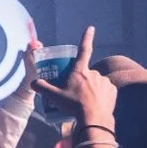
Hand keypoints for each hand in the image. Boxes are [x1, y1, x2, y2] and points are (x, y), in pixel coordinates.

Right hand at [31, 25, 118, 145]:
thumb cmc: (73, 105)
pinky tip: (94, 103)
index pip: (83, 50)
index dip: (86, 38)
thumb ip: (42, 88)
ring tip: (83, 101)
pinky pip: (104, 90)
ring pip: (95, 82)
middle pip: (85, 73)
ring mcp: (105, 82)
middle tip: (73, 93)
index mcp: (80, 71)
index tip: (91, 28)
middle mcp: (94, 73)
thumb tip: (33, 83)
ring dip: (89, 88)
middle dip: (79, 80)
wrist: (94, 119)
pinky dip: (99, 95)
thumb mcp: (54, 97)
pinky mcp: (112, 90)